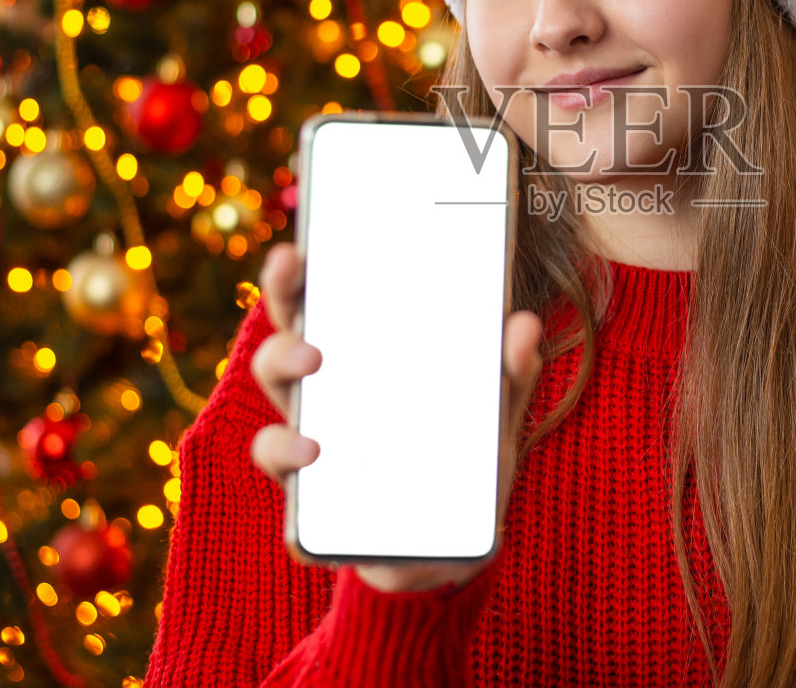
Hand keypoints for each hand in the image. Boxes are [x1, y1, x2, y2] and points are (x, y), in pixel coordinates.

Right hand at [249, 241, 542, 592]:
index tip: (296, 247)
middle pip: (284, 341)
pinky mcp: (311, 504)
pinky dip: (290, 453)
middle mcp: (326, 401)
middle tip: (302, 285)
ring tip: (315, 363)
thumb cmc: (465, 462)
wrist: (456, 547)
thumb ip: (511, 370)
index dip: (298, 275)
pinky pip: (284, 475)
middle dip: (284, 305)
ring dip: (283, 371)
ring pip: (272, 400)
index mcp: (363, 364)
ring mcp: (313, 448)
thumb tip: (524, 323)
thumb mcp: (498, 412)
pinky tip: (315, 448)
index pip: (322, 307)